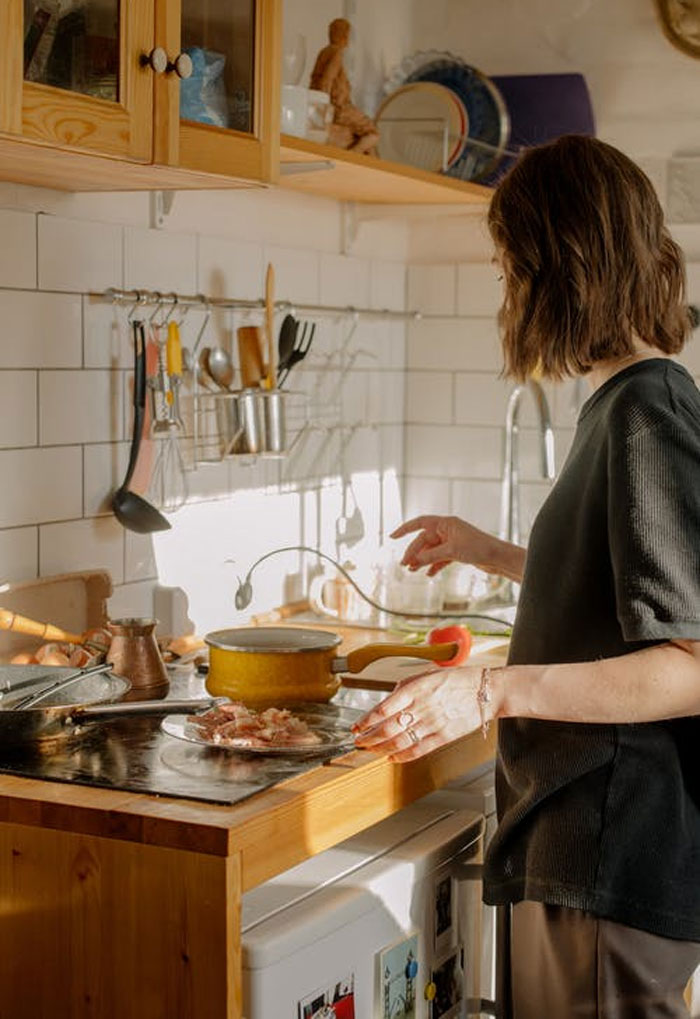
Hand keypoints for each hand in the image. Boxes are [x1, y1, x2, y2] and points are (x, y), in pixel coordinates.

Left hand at [352, 664, 496, 762]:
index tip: (356, 726)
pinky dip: (402, 756)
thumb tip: (386, 704)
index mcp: (415, 689)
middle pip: (387, 728)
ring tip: (371, 750)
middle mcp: (422, 707)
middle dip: (369, 738)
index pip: (382, 709)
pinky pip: (418, 750)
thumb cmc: (456, 680)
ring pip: (400, 741)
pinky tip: (392, 757)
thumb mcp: (425, 675)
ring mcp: (433, 724)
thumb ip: (404, 690)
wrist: (485, 691)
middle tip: (358, 742)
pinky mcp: (443, 737)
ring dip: (381, 748)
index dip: (365, 721)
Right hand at [391, 515, 494, 576]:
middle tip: (404, 565)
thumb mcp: (452, 551)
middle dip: (414, 552)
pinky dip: (433, 565)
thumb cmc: (479, 548)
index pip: (420, 522)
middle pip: (424, 540)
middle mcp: (447, 530)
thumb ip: (431, 555)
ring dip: (422, 560)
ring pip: (431, 551)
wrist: (498, 558)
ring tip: (412, 571)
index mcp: (446, 523)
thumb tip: (414, 560)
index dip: (405, 529)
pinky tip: (429, 574)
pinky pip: (440, 558)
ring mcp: (452, 541)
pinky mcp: (457, 552)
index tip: (392, 536)